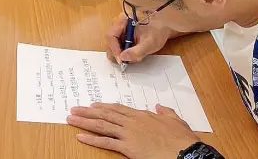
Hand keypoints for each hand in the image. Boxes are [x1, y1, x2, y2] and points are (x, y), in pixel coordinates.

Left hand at [67, 103, 199, 158]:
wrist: (186, 152)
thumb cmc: (183, 139)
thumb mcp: (176, 121)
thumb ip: (166, 113)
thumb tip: (160, 107)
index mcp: (142, 115)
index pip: (118, 109)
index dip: (104, 107)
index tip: (92, 106)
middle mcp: (132, 122)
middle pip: (105, 114)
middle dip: (88, 112)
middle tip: (74, 109)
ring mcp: (128, 134)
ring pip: (102, 125)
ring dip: (85, 122)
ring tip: (71, 119)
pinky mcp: (128, 147)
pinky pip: (106, 142)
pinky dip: (92, 139)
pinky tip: (80, 137)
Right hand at [106, 12, 171, 63]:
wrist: (161, 30)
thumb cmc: (156, 33)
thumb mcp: (149, 44)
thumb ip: (136, 52)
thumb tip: (123, 58)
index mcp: (122, 21)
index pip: (111, 36)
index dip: (114, 49)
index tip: (121, 60)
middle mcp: (117, 25)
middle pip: (110, 41)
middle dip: (117, 53)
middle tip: (125, 63)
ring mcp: (118, 31)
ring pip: (112, 45)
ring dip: (120, 54)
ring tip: (132, 58)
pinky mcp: (120, 37)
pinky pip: (117, 47)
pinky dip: (123, 53)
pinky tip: (132, 55)